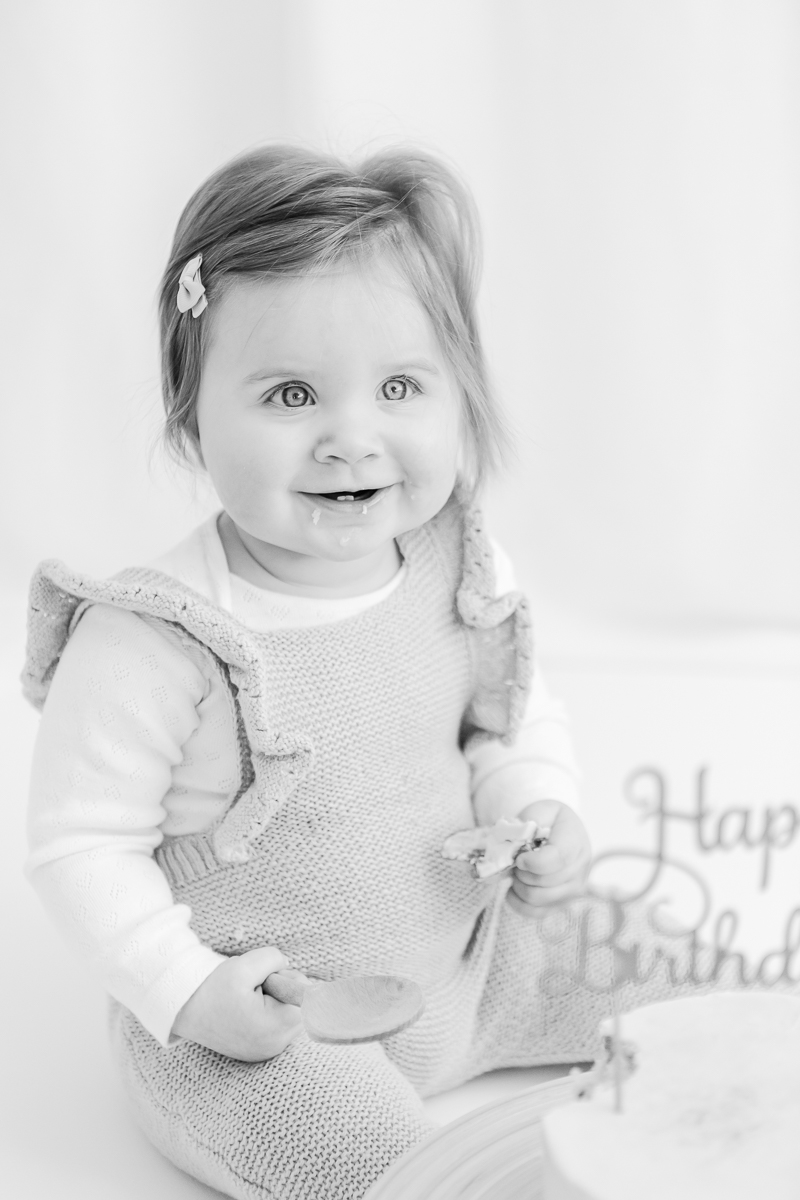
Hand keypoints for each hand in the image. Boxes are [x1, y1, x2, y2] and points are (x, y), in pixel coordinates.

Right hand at [171, 946, 303, 1060]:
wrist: (183, 1011)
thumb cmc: (212, 990)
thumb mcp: (244, 965)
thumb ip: (274, 959)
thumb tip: (288, 966)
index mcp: (275, 1027)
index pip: (308, 996)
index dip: (290, 978)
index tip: (268, 978)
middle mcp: (276, 1045)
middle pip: (302, 1006)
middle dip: (283, 989)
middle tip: (255, 987)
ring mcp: (268, 1051)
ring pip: (290, 1014)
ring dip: (275, 1000)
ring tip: (248, 998)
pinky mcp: (260, 1050)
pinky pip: (278, 1025)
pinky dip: (268, 1012)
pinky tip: (247, 1009)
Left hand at [507, 800, 590, 915]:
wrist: (561, 829)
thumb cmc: (548, 818)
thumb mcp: (540, 810)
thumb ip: (528, 823)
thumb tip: (514, 846)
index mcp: (575, 841)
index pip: (557, 860)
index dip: (533, 862)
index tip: (519, 858)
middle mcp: (580, 868)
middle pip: (546, 882)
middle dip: (522, 872)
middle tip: (514, 862)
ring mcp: (573, 889)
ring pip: (539, 899)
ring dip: (519, 887)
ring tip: (515, 873)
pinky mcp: (562, 902)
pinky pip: (537, 913)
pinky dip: (519, 904)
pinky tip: (512, 891)